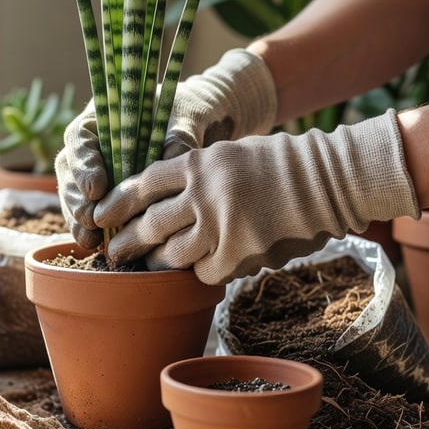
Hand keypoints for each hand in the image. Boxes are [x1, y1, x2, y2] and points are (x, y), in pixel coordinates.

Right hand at [55, 48, 276, 248]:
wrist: (199, 125)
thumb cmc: (188, 114)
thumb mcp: (185, 121)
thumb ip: (176, 140)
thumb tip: (173, 162)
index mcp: (102, 118)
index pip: (79, 139)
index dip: (82, 166)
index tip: (97, 188)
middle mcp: (91, 145)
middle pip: (68, 173)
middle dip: (76, 200)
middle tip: (92, 221)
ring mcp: (95, 170)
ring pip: (74, 196)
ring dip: (79, 220)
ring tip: (92, 240)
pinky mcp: (105, 195)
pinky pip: (90, 213)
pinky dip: (92, 229)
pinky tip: (98, 245)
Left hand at [94, 110, 420, 284]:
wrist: (327, 182)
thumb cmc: (279, 165)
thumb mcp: (230, 154)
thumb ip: (195, 174)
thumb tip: (159, 199)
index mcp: (198, 164)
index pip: (143, 183)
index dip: (117, 201)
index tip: (101, 214)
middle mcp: (204, 194)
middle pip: (150, 224)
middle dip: (128, 242)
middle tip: (114, 253)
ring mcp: (222, 226)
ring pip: (173, 255)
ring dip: (158, 264)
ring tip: (149, 268)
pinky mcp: (240, 254)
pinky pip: (205, 272)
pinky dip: (200, 274)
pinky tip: (200, 272)